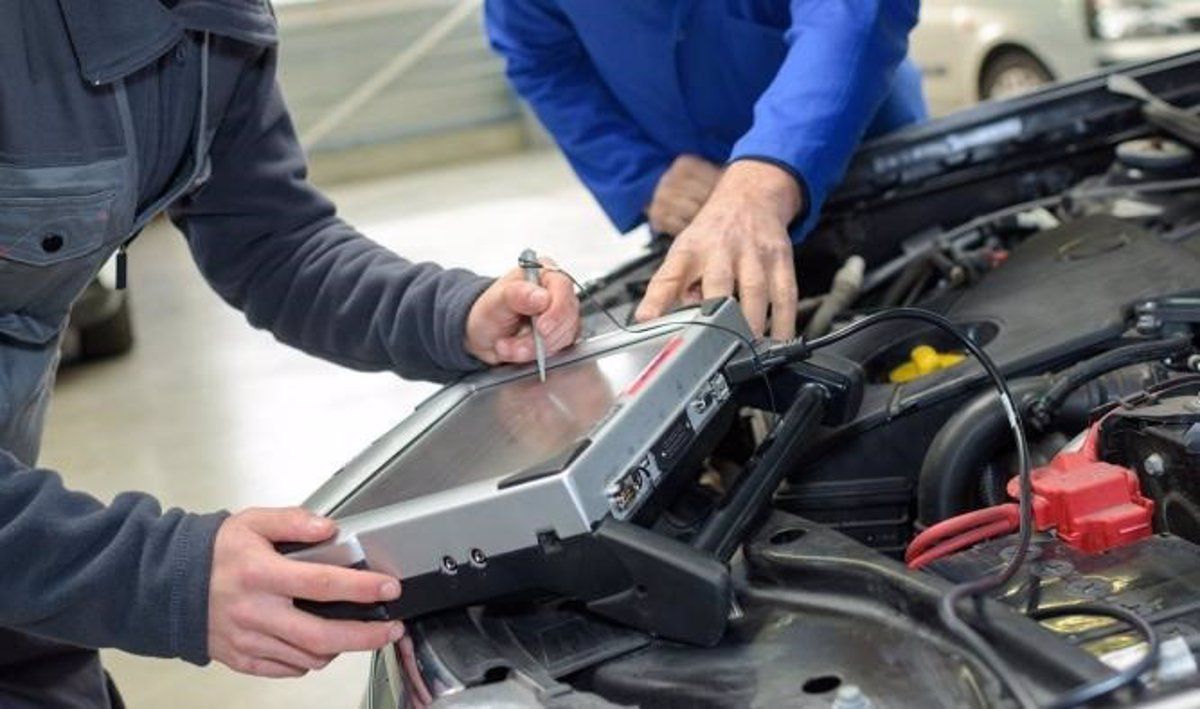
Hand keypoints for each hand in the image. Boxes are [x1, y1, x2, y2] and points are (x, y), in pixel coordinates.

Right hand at [208, 507, 404, 677]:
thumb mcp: (252, 522)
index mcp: (260, 574)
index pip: (321, 583)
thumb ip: (293, 521)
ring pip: (308, 657)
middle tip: (390, 629)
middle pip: (321, 635)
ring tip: (357, 633)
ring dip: (341, 649)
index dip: (361, 588)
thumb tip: (327, 527)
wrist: (167, 583)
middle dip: (365, 636)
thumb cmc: (214, 553)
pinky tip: (319, 644)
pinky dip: (310, 660)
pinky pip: (287, 669)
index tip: (388, 589)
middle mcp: (255, 612)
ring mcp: (248, 640)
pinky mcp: (242, 659)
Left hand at [465, 257, 579, 363]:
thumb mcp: (496, 301)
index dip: (556, 310)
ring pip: (565, 336)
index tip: (541, 327)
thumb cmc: (490, 311)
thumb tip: (542, 297)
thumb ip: (517, 295)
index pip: (563, 286)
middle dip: (540, 337)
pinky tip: (519, 352)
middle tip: (515, 344)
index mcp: (543, 272)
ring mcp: (562, 315)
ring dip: (534, 348)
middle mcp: (557, 292)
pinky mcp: (562, 335)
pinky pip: (560, 349)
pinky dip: (538, 356)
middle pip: (568, 315)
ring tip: (509, 347)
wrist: (484, 335)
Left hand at [635, 160, 801, 338]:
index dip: (656, 299)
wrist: (750, 195)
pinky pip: (785, 294)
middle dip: (718, 314)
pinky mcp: (780, 258)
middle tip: (716, 345)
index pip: (668, 275)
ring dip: (752, 323)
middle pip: (718, 282)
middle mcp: (721, 249)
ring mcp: (753, 252)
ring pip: (755, 290)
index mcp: (690, 251)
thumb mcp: (684, 253)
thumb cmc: (712, 234)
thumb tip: (667, 321)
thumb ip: (674, 288)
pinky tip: (779, 338)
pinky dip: (784, 320)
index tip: (646, 319)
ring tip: (749, 349)